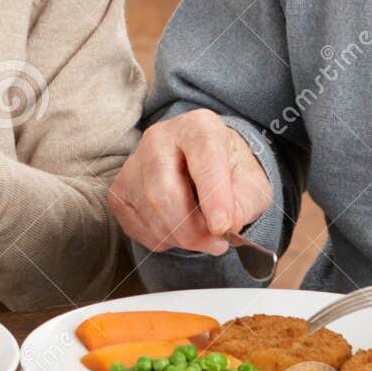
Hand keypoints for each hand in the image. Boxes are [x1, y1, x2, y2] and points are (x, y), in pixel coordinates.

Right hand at [109, 109, 272, 254]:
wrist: (203, 168)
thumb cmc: (229, 172)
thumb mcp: (252, 183)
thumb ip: (244, 203)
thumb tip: (227, 225)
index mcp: (198, 126)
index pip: (204, 157)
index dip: (214, 195)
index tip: (223, 227)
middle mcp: (159, 138)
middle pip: (166, 192)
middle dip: (194, 230)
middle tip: (217, 244)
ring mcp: (133, 163)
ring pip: (152, 213)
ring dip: (182, 238)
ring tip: (202, 234)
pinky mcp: (119, 190)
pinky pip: (137, 227)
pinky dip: (164, 239)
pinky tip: (178, 227)